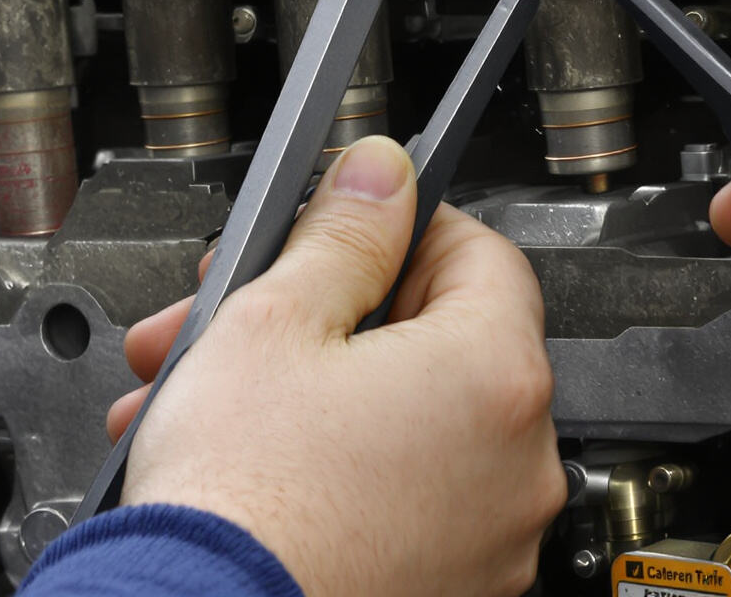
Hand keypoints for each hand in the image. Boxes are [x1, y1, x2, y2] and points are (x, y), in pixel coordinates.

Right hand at [109, 134, 566, 596]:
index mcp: (495, 377)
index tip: (343, 232)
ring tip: (213, 400)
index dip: (398, 230)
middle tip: (243, 314)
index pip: (481, 253)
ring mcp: (491, 540)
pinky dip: (340, 476)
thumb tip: (380, 175)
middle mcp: (517, 465)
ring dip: (316, 398)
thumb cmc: (240, 506)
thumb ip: (340, 234)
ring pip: (407, 428)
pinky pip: (404, 502)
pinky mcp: (452, 590)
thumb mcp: (271, 321)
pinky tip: (254, 467)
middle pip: (435, 344)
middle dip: (325, 318)